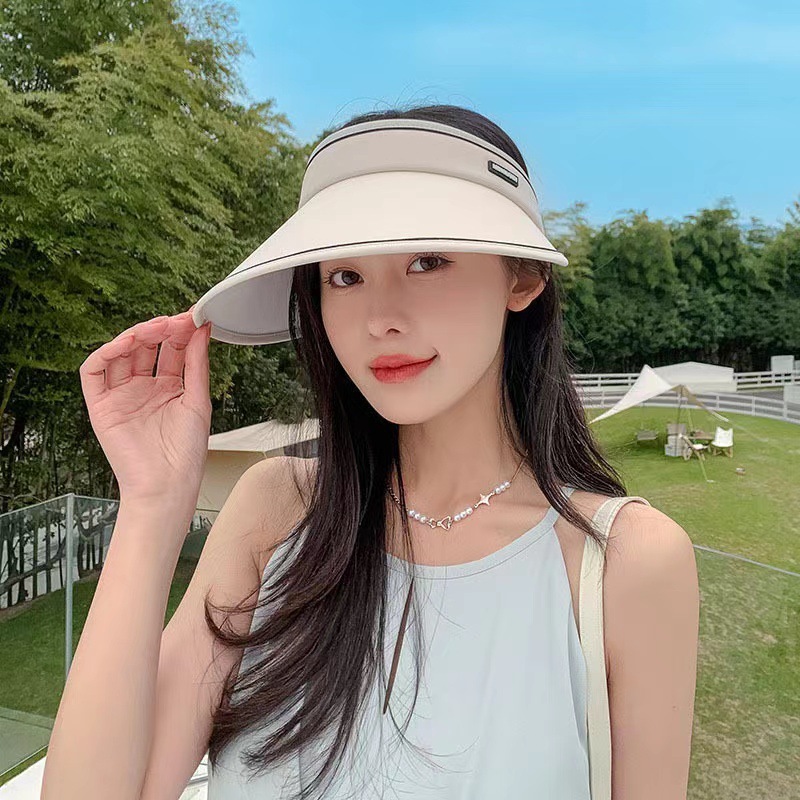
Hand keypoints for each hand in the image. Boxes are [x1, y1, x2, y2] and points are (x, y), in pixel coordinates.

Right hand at [79, 306, 212, 504]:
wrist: (168, 485)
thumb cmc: (186, 453)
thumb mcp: (197, 400)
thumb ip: (197, 364)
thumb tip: (202, 330)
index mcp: (170, 388)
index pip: (172, 350)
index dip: (181, 333)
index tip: (194, 318)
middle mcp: (144, 389)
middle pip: (146, 348)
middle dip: (161, 331)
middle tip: (176, 321)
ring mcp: (121, 396)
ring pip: (121, 354)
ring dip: (136, 336)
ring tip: (157, 328)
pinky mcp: (100, 406)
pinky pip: (94, 372)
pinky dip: (106, 353)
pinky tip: (127, 343)